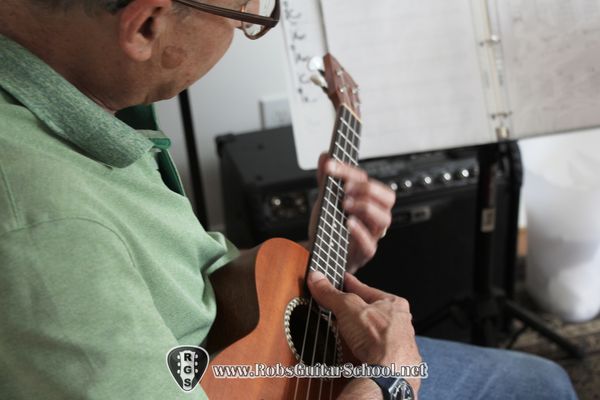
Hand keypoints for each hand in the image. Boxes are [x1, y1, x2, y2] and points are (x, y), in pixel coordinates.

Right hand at [307, 271, 420, 393]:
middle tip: (340, 304)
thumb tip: (316, 279)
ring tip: (344, 328)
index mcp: (394, 303)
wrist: (389, 375)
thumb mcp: (348, 308)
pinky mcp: (390, 361)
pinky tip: (354, 349)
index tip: (341, 279)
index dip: (350, 283)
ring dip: (359, 330)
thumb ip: (331, 293)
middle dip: (355, 308)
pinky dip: (362, 347)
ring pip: (373, 331)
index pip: (366, 288)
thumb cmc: (379, 339)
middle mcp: (399, 323)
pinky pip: (373, 349)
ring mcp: (396, 343)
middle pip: (370, 310)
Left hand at [309, 154, 395, 273]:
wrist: (320, 253)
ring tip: (345, 204)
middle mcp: (374, 216)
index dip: (349, 170)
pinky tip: (347, 223)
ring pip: (385, 219)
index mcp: (368, 200)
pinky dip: (360, 231)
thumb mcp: (325, 200)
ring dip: (365, 207)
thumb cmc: (330, 227)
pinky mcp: (365, 253)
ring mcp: (372, 235)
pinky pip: (370, 244)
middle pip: (388, 198)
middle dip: (367, 189)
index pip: (367, 180)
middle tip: (345, 188)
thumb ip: (326, 179)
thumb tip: (325, 155)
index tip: (330, 166)